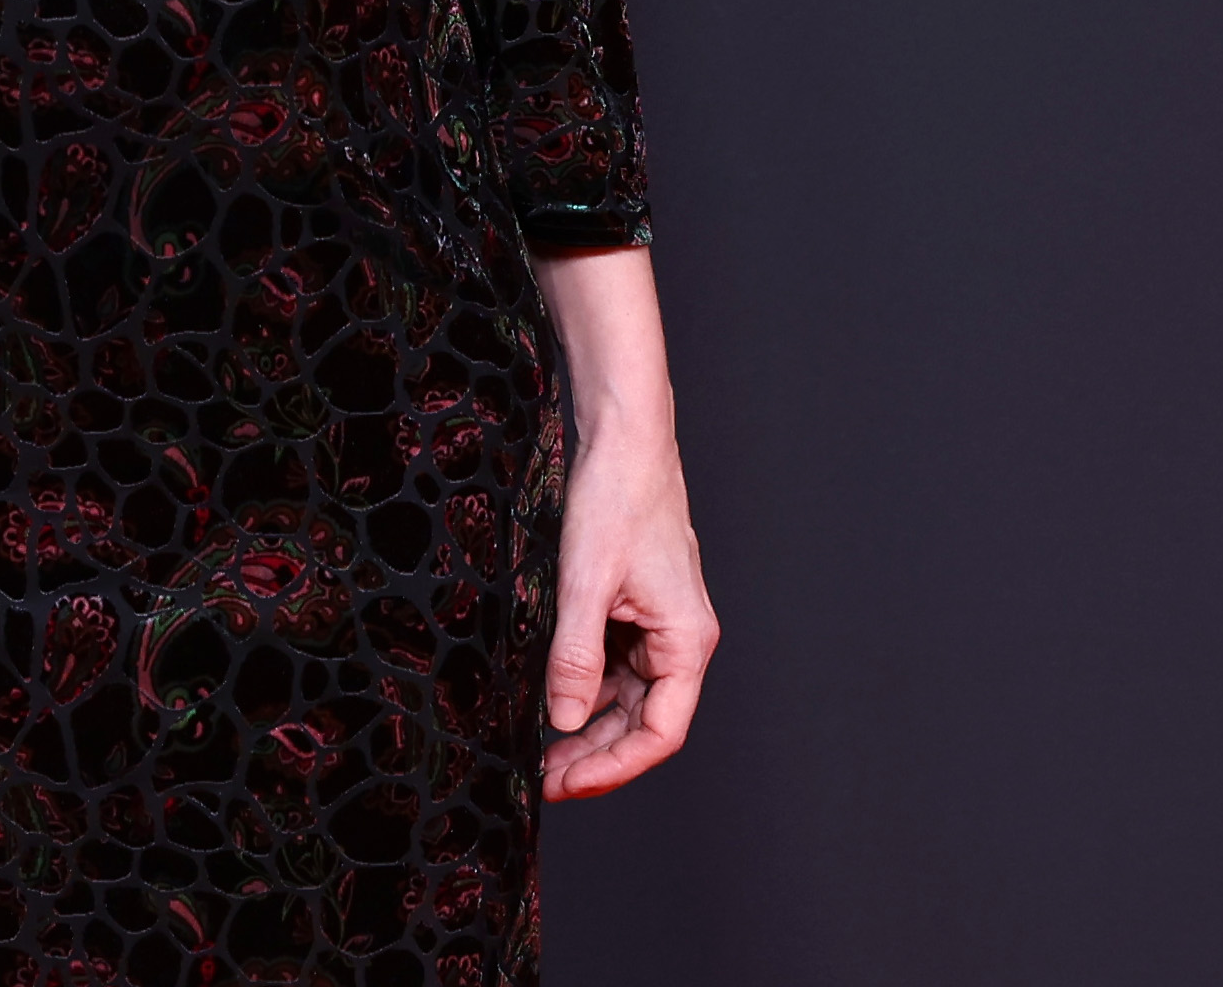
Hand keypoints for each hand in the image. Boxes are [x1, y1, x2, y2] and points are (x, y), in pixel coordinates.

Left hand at [534, 246, 716, 798]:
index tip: (563, 785)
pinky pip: (614, 665)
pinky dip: (585, 688)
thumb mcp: (585, 581)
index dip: (613, 768)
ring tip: (537, 750)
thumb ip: (575, 654)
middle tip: (539, 778)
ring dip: (586, 727)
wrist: (624, 438)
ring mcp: (658, 626)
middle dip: (594, 755)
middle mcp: (679, 641)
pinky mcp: (634, 608)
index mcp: (686, 642)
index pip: (659, 733)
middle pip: (642, 723)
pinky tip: (547, 700)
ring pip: (626, 698)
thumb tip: (562, 719)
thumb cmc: (616, 499)